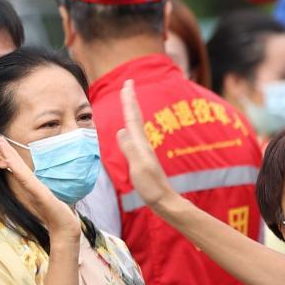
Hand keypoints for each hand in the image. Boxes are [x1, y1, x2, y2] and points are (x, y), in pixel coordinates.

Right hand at [0, 136, 80, 239]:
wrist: (65, 229)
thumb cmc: (61, 214)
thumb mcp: (55, 195)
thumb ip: (52, 186)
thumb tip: (58, 174)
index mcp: (33, 186)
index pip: (20, 168)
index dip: (11, 155)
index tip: (3, 142)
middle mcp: (30, 187)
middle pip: (15, 166)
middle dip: (6, 152)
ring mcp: (33, 190)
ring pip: (17, 169)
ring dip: (8, 154)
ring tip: (0, 141)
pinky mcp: (38, 194)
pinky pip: (25, 178)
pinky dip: (16, 167)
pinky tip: (10, 158)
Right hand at [116, 80, 176, 209]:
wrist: (163, 200)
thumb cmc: (151, 186)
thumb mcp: (138, 168)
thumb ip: (129, 149)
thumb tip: (121, 131)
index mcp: (140, 144)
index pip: (133, 117)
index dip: (129, 100)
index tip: (127, 84)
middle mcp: (143, 144)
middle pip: (135, 117)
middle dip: (131, 100)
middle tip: (128, 84)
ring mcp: (143, 150)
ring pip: (135, 125)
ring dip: (131, 111)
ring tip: (127, 100)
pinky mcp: (143, 157)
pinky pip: (134, 136)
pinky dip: (130, 126)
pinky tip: (128, 129)